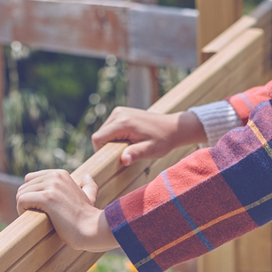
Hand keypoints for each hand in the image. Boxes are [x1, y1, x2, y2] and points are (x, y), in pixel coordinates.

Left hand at [16, 170, 117, 251]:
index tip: (41, 207)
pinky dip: (22, 211)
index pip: (30, 179)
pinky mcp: (47, 197)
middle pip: (24, 186)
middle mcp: (56, 176)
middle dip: (27, 201)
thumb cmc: (87, 216)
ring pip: (21, 193)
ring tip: (38, 217)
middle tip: (38, 214)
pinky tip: (34, 218)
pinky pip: (21, 200)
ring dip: (24, 207)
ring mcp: (52, 185)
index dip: (32, 194)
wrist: (90, 228)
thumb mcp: (90, 196)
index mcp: (61, 174)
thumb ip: (88, 185)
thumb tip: (87, 177)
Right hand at [91, 107, 206, 165]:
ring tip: (131, 144)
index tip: (117, 156)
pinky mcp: (122, 112)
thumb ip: (135, 154)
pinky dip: (116, 135)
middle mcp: (118, 113)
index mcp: (123, 122)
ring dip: (113, 141)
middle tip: (128, 150)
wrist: (174, 127)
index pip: (98, 138)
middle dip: (109, 146)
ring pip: (104, 132)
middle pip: (100, 135)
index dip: (102, 151)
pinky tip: (131, 138)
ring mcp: (120, 111)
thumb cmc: (163, 140)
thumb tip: (123, 160)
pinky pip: (110, 128)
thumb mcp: (150, 150)